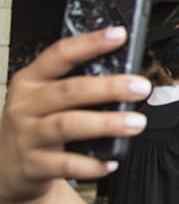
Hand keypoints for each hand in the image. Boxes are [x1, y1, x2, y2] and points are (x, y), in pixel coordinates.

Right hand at [0, 27, 151, 203]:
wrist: (7, 168)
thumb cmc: (35, 124)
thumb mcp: (44, 98)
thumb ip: (75, 85)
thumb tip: (125, 78)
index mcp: (31, 81)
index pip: (60, 54)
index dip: (90, 43)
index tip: (119, 35)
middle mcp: (26, 105)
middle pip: (70, 91)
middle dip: (110, 87)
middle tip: (141, 87)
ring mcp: (28, 135)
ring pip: (68, 125)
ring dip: (106, 123)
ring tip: (136, 122)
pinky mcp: (34, 165)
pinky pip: (66, 165)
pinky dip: (91, 164)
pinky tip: (111, 161)